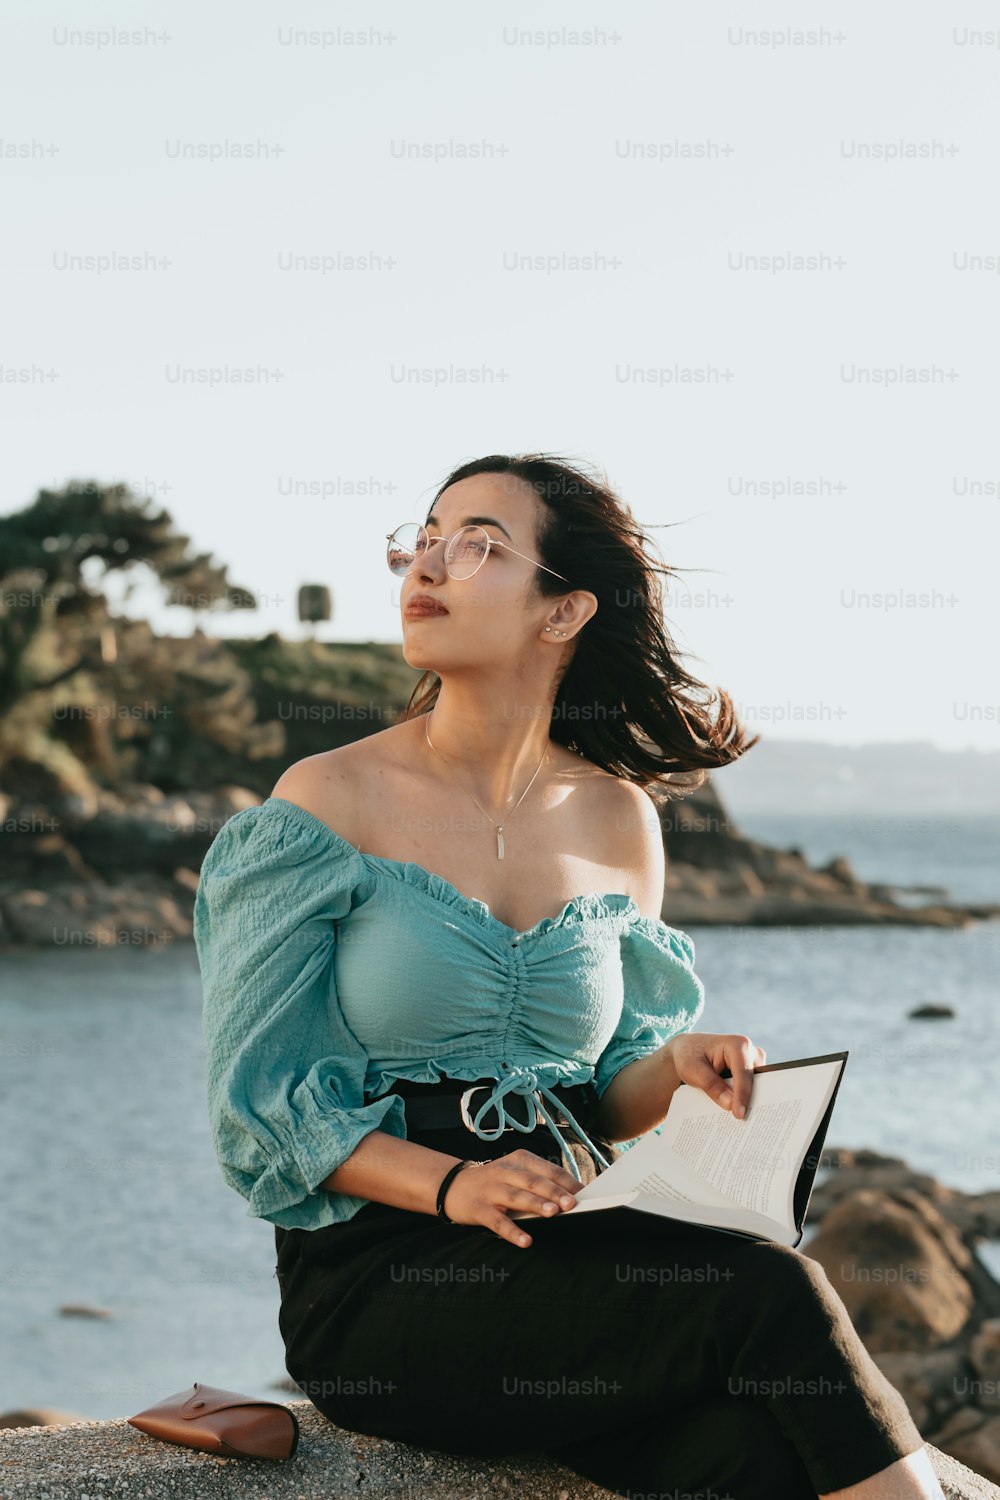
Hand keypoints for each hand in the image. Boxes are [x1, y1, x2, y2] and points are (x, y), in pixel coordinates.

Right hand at [440, 1149, 581, 1248]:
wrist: (452, 1185)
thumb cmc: (494, 1182)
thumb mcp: (515, 1173)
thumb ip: (539, 1181)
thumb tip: (572, 1196)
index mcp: (519, 1160)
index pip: (547, 1169)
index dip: (566, 1181)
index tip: (585, 1193)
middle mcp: (505, 1172)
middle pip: (533, 1181)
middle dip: (554, 1192)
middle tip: (572, 1203)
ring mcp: (491, 1190)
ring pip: (517, 1197)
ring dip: (536, 1205)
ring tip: (553, 1213)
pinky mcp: (479, 1209)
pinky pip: (498, 1222)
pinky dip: (512, 1231)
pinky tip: (525, 1240)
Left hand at [666, 1032, 766, 1119]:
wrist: (688, 1052)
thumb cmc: (689, 1056)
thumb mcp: (692, 1069)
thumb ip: (711, 1085)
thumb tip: (730, 1104)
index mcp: (737, 1045)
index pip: (743, 1073)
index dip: (742, 1095)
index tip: (739, 1115)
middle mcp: (750, 1051)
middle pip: (755, 1081)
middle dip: (751, 1101)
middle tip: (747, 1123)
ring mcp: (753, 1063)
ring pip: (756, 1087)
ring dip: (749, 1103)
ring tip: (743, 1124)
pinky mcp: (751, 1073)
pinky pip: (752, 1090)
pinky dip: (745, 1102)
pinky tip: (738, 1116)